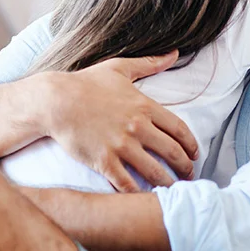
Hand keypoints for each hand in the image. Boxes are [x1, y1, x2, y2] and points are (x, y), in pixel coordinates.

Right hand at [43, 52, 198, 191]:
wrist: (55, 101)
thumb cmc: (85, 83)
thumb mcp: (119, 68)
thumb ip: (149, 63)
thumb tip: (174, 53)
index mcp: (145, 106)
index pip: (179, 129)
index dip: (191, 145)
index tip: (195, 155)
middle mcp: (137, 127)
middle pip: (172, 153)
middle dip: (185, 167)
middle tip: (189, 175)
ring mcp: (121, 146)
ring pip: (154, 171)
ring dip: (167, 183)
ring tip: (172, 190)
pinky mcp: (104, 161)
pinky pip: (127, 183)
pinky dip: (138, 193)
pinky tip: (144, 197)